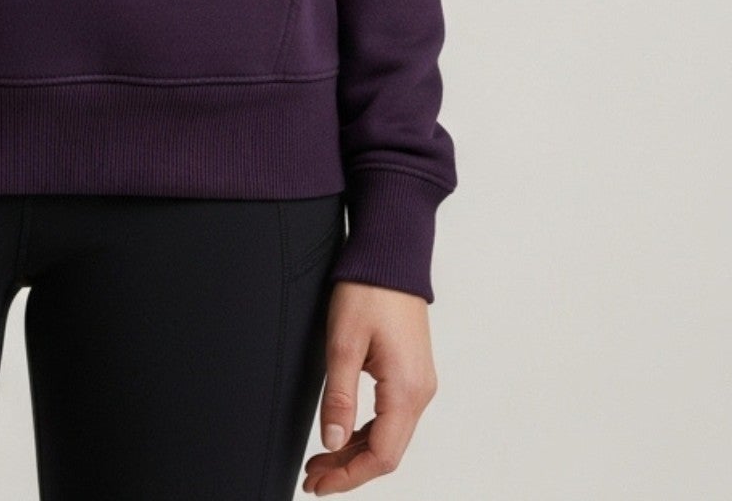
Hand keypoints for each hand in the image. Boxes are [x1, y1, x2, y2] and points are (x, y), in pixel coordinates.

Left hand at [301, 281, 438, 492]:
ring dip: (355, 452)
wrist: (392, 254)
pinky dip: (365, 432)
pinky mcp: (411, 373)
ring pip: (388, 436)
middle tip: (312, 479)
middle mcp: (420, 393)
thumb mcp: (343, 342)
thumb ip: (338, 396)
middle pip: (386, 451)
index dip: (348, 476)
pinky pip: (391, 416)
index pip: (381, 455)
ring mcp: (418, 383)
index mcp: (406, 390)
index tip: (318, 485)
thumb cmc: (368, 290)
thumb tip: (331, 444)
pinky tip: (341, 435)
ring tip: (320, 462)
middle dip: (348, 469)